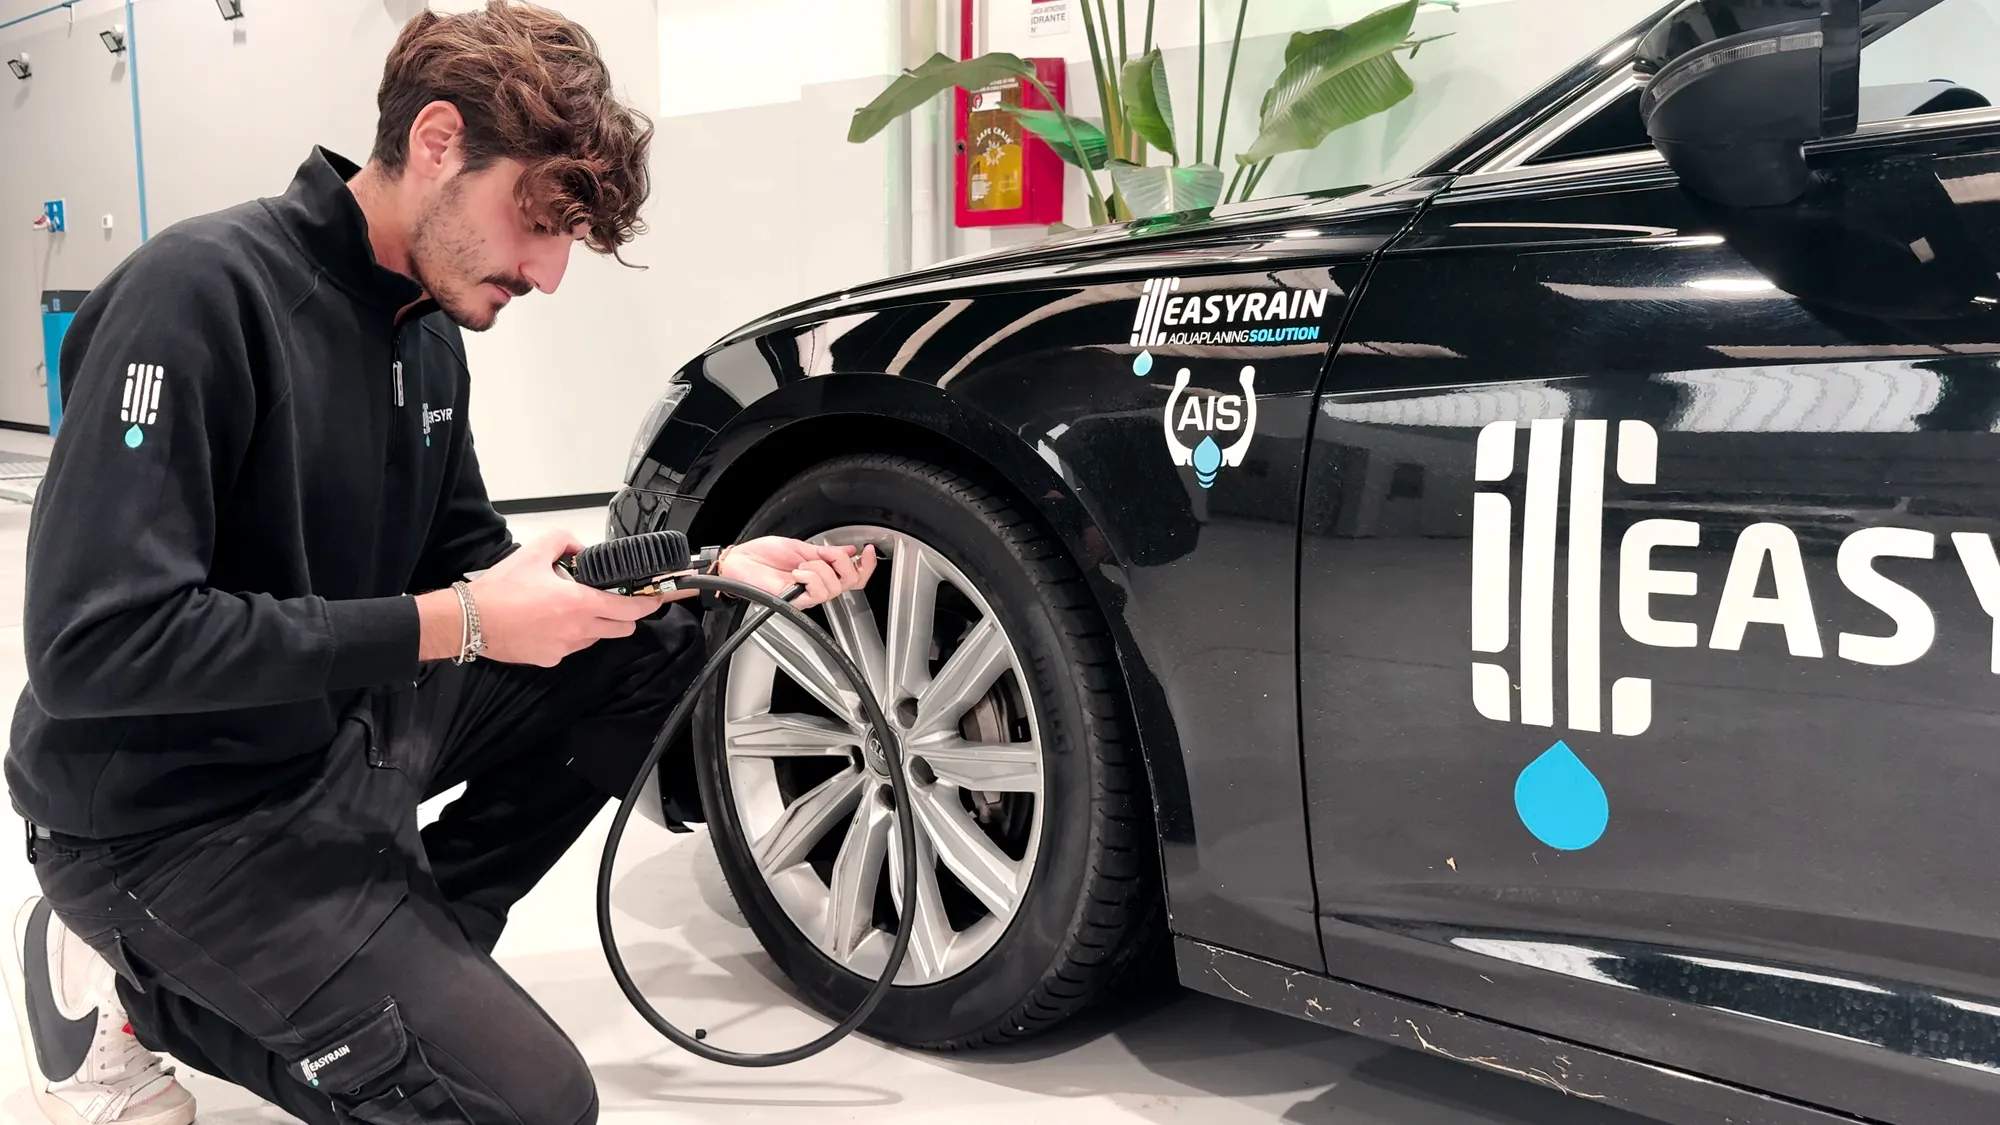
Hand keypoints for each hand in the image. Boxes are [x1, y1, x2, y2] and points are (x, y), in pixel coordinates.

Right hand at [454, 530, 665, 666]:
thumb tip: (582, 549)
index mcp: (579, 604)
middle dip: (625, 615)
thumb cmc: (501, 588)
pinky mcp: (550, 660)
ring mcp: (565, 649)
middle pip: (622, 629)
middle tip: (613, 598)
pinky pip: (572, 647)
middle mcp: (578, 631)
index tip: (658, 597)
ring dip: (597, 625)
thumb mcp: (534, 551)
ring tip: (571, 606)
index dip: (649, 603)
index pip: (630, 609)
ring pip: (597, 638)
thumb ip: (565, 541)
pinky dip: (571, 635)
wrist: (469, 621)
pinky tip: (551, 621)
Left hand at [718, 536, 877, 609]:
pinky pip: (817, 592)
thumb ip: (826, 552)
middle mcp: (816, 586)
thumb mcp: (801, 547)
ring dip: (820, 569)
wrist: (740, 562)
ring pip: (834, 587)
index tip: (869, 550)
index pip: (852, 575)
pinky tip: (798, 572)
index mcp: (820, 573)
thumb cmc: (762, 555)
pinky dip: (810, 577)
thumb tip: (849, 551)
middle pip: (850, 582)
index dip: (866, 565)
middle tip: (828, 556)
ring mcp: (807, 594)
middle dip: (845, 564)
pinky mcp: (796, 600)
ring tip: (802, 565)